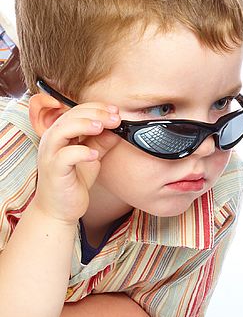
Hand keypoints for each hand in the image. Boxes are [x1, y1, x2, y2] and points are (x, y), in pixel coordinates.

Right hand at [33, 102, 121, 223]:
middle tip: (115, 118)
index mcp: (60, 134)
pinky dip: (80, 152)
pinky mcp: (54, 171)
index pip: (76, 112)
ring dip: (83, 125)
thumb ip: (102, 142)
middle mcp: (51, 141)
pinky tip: (94, 154)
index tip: (115, 111)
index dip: (96, 108)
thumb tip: (117, 129)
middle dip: (95, 114)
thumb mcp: (92, 157)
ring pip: (62, 131)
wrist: (60, 208)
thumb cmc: (73, 181)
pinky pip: (64, 157)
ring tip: (102, 127)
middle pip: (69, 117)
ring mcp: (50, 156)